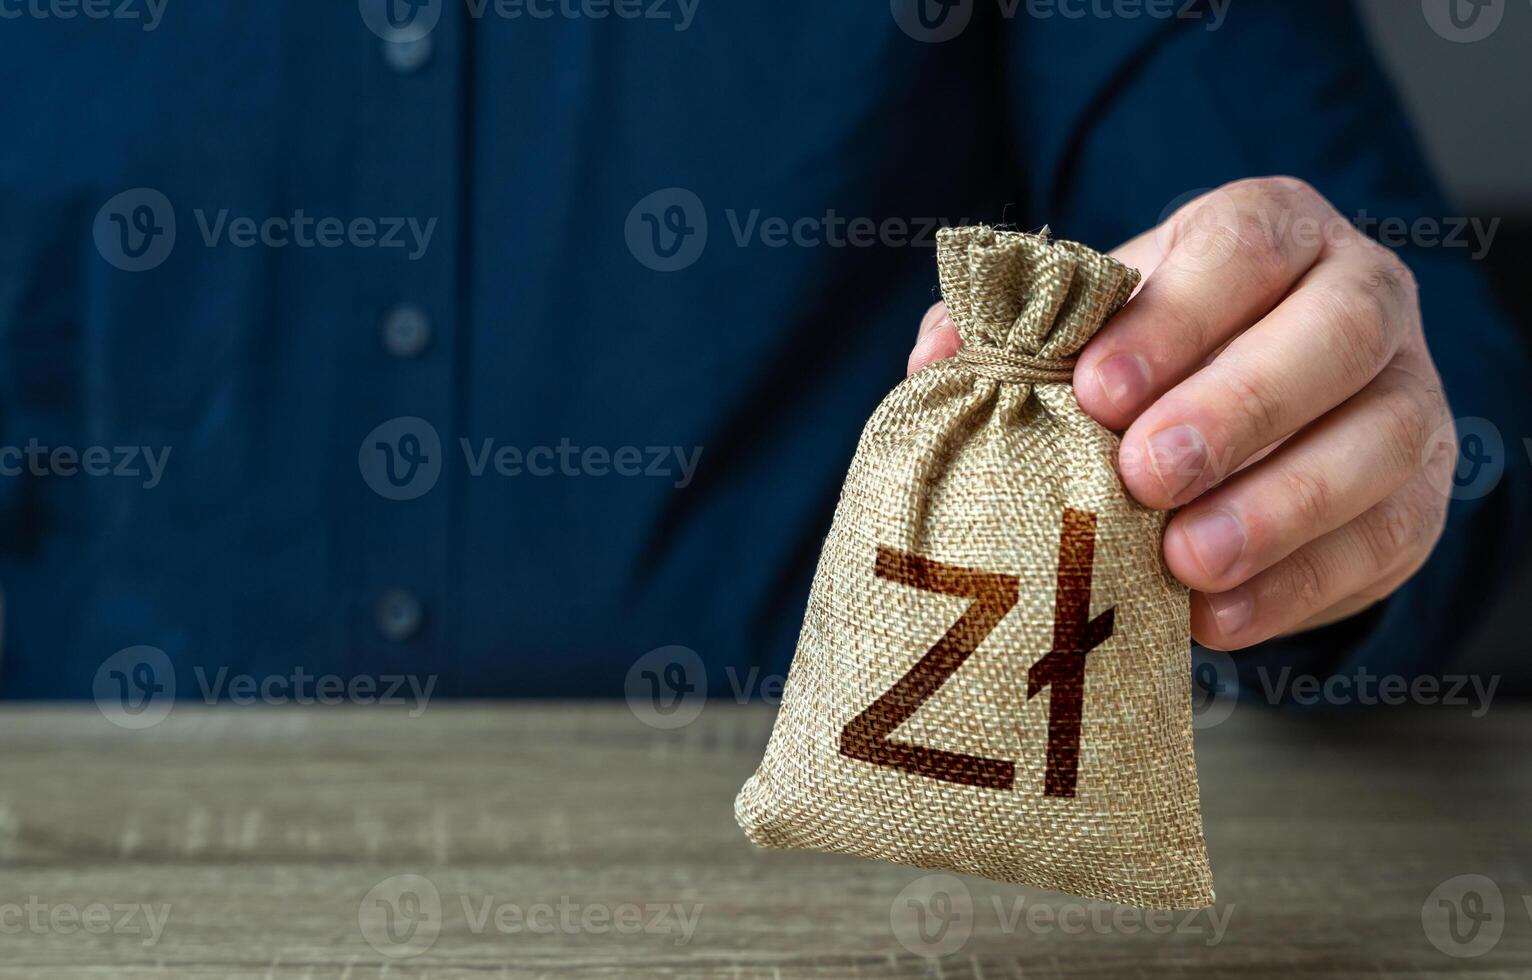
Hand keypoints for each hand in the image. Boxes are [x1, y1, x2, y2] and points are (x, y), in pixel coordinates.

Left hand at [910, 178, 1456, 650]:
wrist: (1243, 423)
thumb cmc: (1150, 363)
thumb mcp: (1087, 330)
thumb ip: (1015, 337)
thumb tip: (933, 362)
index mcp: (1274, 232)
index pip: (1242, 248)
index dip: (1173, 318)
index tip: (1094, 390)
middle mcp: (1362, 297)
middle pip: (1335, 334)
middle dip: (1238, 407)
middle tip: (1144, 474)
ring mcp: (1407, 396)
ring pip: (1381, 440)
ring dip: (1279, 507)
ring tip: (1184, 561)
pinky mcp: (1416, 495)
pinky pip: (1388, 540)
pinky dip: (1301, 586)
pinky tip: (1217, 617)